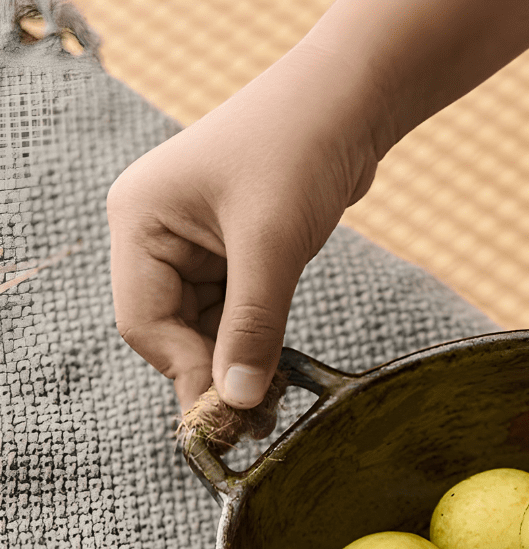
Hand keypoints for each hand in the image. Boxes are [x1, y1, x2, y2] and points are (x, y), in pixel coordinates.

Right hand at [107, 46, 379, 410]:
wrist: (346, 105)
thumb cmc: (297, 151)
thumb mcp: (272, 245)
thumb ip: (253, 326)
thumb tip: (240, 401)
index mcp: (140, 221)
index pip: (144, 321)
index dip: (185, 370)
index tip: (229, 411)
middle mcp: (158, 235)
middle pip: (171, 330)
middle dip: (211, 372)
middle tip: (253, 421)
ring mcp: (195, 245)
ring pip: (204, 327)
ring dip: (235, 363)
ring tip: (270, 405)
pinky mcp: (234, 253)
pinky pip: (234, 313)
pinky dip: (253, 342)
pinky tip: (275, 371)